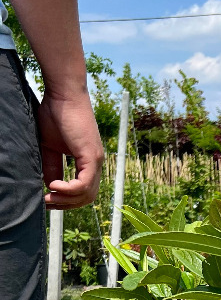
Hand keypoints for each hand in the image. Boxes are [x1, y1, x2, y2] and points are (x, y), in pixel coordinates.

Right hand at [36, 88, 103, 209]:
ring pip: (86, 194)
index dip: (66, 201)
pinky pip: (84, 184)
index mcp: (88, 162)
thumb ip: (52, 166)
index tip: (47, 201)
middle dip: (66, 205)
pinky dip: (68, 190)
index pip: (83, 192)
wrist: (63, 94)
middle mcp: (95, 164)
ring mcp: (96, 160)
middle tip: (46, 204)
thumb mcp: (51, 147)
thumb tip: (49, 185)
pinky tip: (53, 186)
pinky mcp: (91, 156)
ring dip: (66, 200)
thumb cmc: (55, 114)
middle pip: (86, 198)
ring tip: (48, 196)